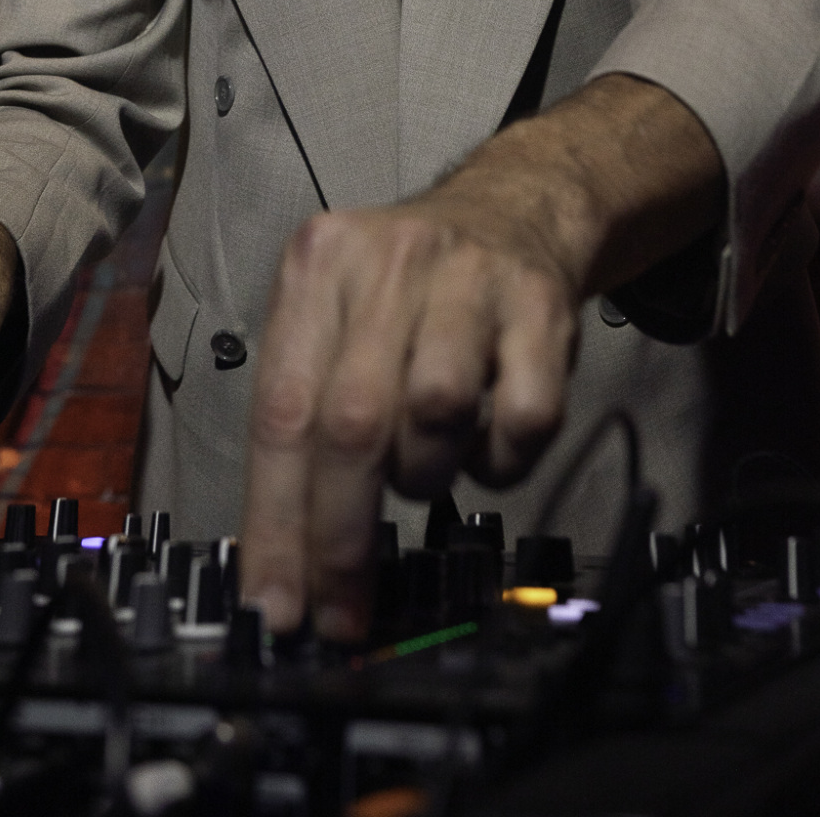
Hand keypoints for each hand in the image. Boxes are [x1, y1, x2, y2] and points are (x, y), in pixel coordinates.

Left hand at [240, 189, 576, 641]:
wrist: (510, 211)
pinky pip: (523, 418)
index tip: (278, 604)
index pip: (281, 411)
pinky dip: (500, 460)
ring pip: (436, 414)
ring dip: (423, 474)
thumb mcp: (331, 317)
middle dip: (342, 534)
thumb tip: (280, 560)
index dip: (277, 521)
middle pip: (353, 421)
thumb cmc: (405, 291)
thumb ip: (300, 415)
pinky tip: (484, 443)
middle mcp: (390, 262)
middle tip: (341, 607)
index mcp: (317, 265)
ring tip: (421, 464)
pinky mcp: (542, 306)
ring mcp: (472, 280)